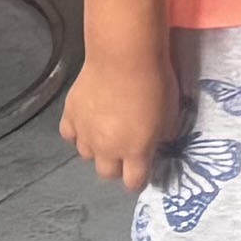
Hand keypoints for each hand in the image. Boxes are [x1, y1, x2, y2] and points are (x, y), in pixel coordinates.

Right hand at [61, 48, 176, 191]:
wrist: (124, 57)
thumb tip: (156, 140)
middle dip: (116, 166)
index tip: (142, 169)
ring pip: (86, 154)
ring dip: (96, 147)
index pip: (134, 182)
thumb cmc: (155, 84)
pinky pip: (69, 134)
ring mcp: (85, 133)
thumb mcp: (171, 115)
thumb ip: (161, 135)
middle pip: (107, 173)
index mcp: (136, 152)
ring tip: (104, 130)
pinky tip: (86, 120)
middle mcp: (108, 149)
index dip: (138, 178)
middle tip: (123, 148)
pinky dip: (77, 131)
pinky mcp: (70, 115)